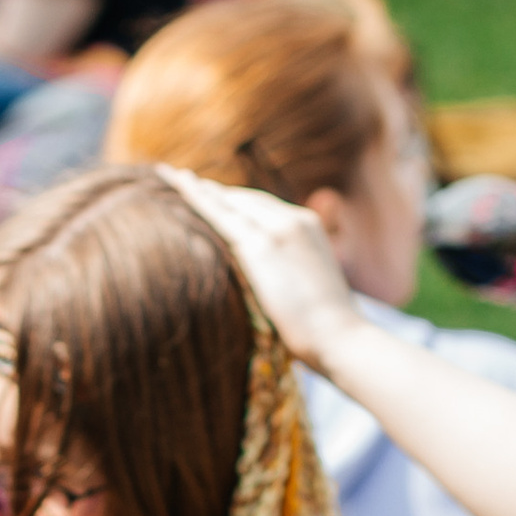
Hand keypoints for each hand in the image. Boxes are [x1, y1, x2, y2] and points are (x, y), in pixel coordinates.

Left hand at [159, 167, 367, 374]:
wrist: (342, 338)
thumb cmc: (332, 332)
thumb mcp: (314, 294)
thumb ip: (295, 278)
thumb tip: (282, 294)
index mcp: (309, 227)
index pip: (265, 208)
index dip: (239, 202)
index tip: (219, 197)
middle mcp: (293, 220)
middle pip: (246, 200)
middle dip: (217, 193)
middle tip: (186, 181)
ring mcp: (277, 229)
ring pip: (230, 203)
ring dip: (200, 189)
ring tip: (173, 177)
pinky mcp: (260, 246)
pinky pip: (219, 215)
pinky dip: (195, 197)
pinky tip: (177, 185)